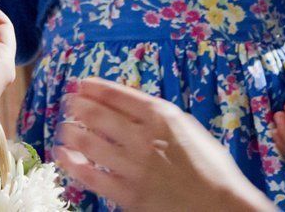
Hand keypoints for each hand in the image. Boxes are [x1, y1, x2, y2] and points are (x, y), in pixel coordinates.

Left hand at [55, 78, 272, 211]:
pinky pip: (90, 176)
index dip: (93, 88)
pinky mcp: (127, 194)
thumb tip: (126, 104)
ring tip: (64, 127)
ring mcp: (133, 166)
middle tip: (68, 104)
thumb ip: (157, 115)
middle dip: (77, 106)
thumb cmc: (210, 167)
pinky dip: (71, 162)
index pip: (116, 95)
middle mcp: (144, 137)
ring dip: (70, 130)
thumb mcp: (187, 127)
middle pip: (97, 115)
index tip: (80, 85)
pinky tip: (62, 154)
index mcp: (161, 116)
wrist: (222, 206)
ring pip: (88, 142)